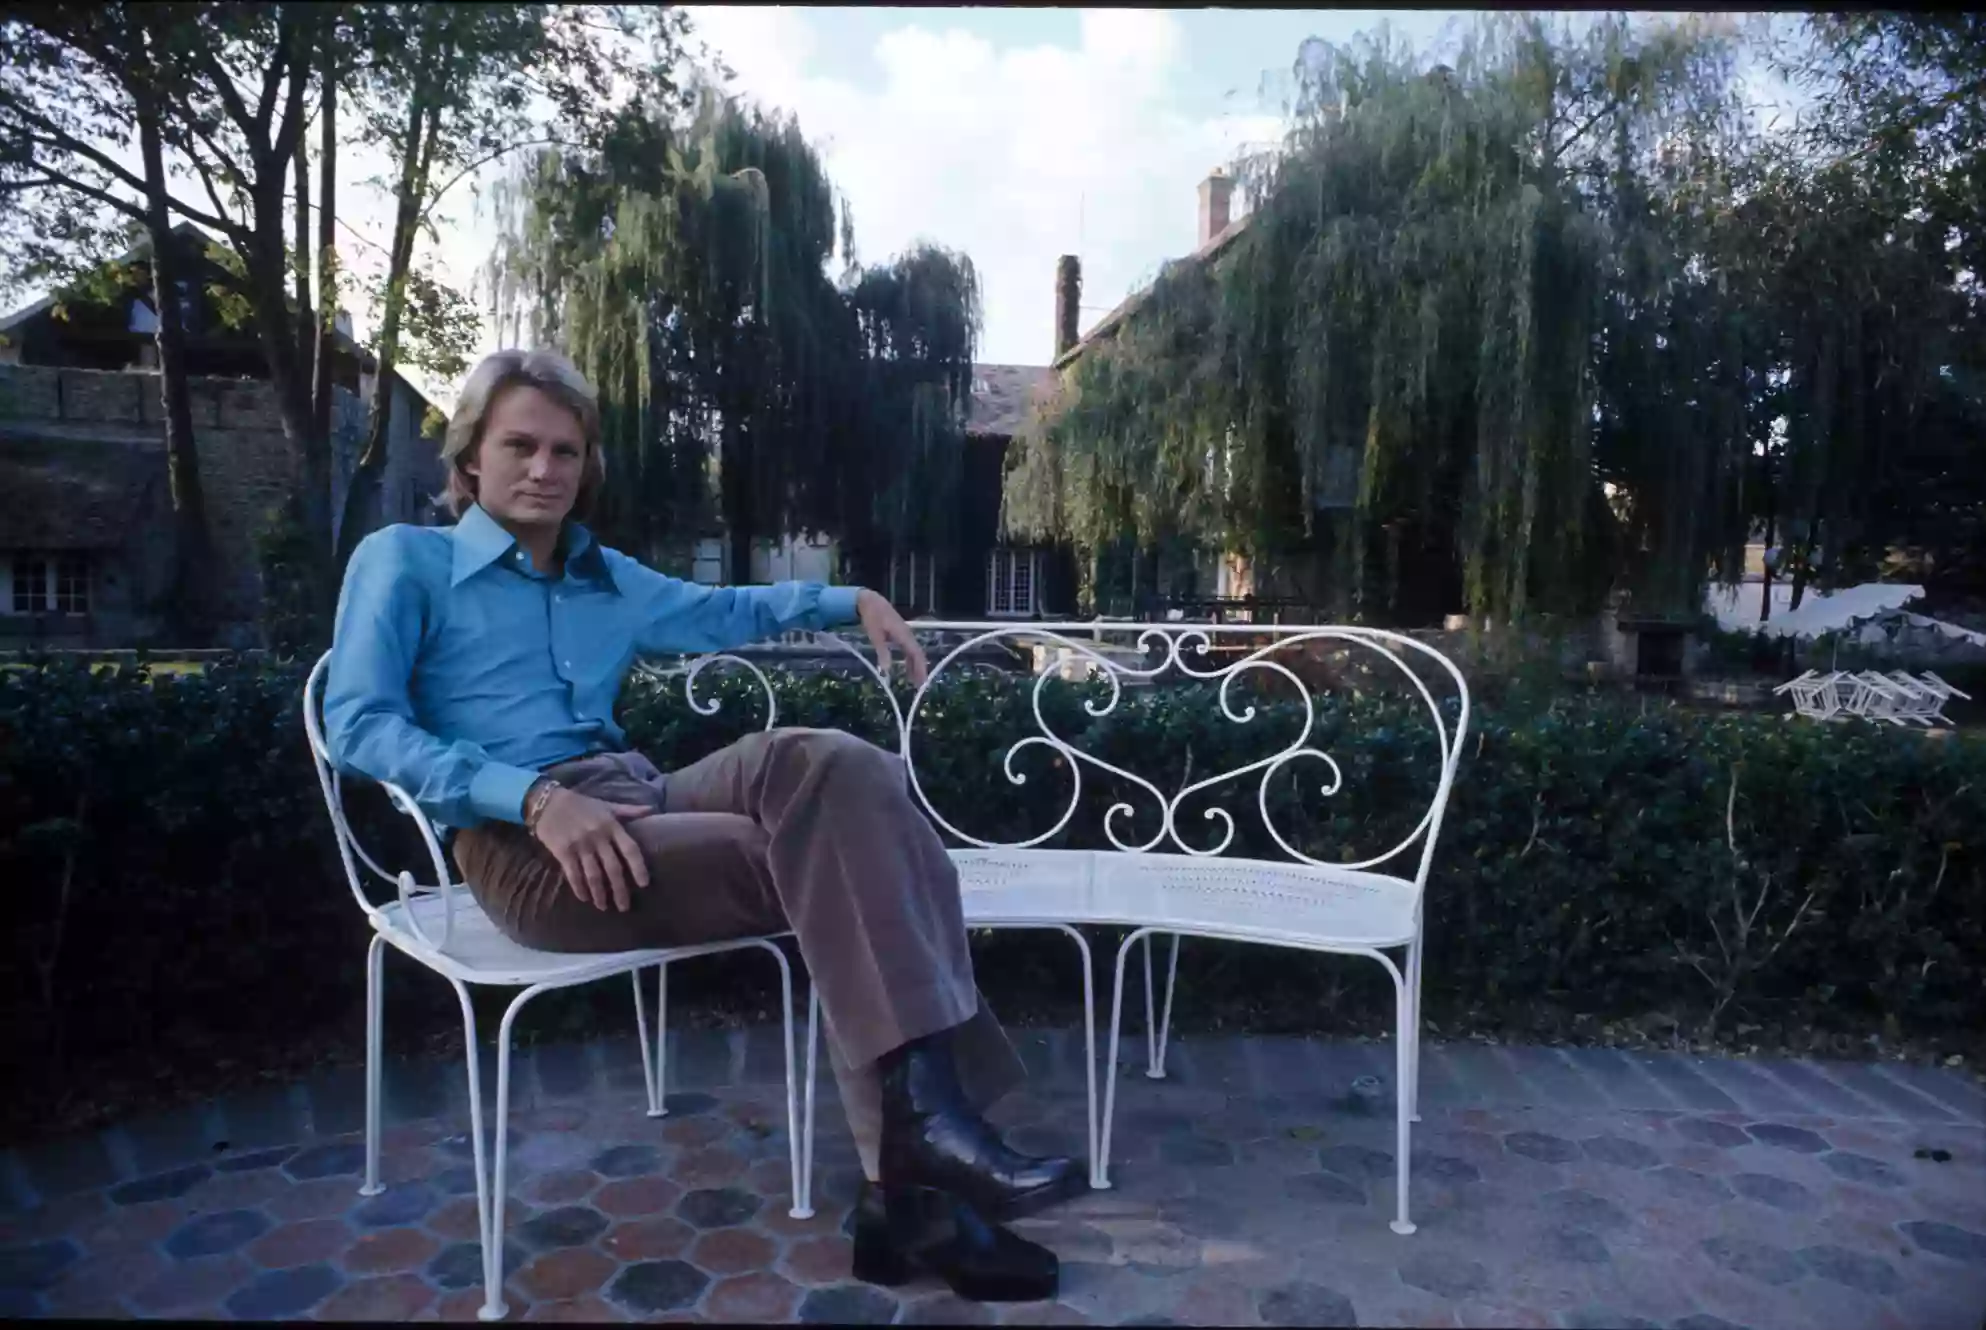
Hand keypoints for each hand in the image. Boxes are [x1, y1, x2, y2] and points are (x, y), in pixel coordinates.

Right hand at [531, 788, 650, 911]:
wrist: (547, 802)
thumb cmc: (581, 804)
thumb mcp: (607, 805)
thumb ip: (629, 810)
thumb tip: (652, 810)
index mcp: (612, 826)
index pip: (630, 849)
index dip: (639, 868)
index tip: (644, 884)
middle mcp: (598, 837)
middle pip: (613, 868)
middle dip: (620, 890)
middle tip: (625, 907)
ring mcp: (580, 845)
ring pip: (594, 875)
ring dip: (599, 894)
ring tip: (604, 907)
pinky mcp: (563, 852)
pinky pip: (573, 874)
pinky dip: (579, 888)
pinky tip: (585, 899)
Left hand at [856, 588, 928, 685]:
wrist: (870, 601)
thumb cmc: (872, 617)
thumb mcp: (875, 635)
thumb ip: (882, 652)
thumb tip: (886, 670)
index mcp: (903, 635)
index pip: (916, 654)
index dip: (920, 668)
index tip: (922, 682)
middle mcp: (907, 635)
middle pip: (918, 654)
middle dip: (920, 670)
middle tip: (920, 686)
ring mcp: (904, 634)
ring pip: (913, 652)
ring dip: (915, 666)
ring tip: (914, 681)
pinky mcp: (900, 634)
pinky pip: (908, 649)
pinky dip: (909, 660)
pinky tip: (907, 668)